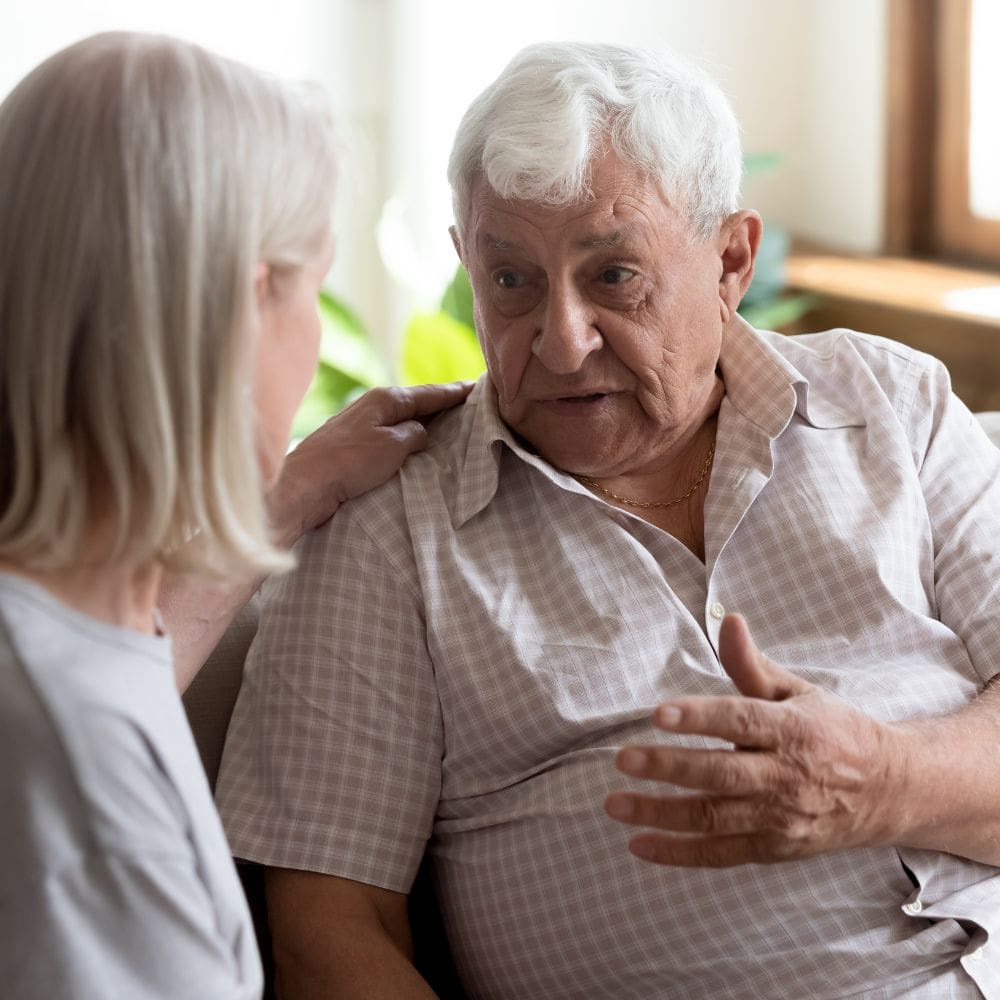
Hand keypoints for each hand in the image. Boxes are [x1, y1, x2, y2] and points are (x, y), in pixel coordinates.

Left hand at [269, 381, 472, 546]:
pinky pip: (390, 439)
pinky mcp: (352, 449)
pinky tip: (415, 450)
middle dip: (441, 405)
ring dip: (423, 425)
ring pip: (401, 422)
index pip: (428, 393)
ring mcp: (360, 428)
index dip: (454, 391)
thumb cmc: (348, 462)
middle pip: (415, 404)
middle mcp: (371, 407)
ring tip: (449, 428)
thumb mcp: (392, 445)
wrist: (305, 485)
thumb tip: (420, 432)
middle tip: (470, 406)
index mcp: (384, 399)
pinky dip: (407, 441)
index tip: (476, 386)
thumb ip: (414, 434)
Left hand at [604, 614, 907, 866]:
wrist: (888, 790)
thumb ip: (752, 665)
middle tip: (623, 758)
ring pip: (714, 818)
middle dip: (669, 767)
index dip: (699, 717)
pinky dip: (679, 853)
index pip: (740, 720)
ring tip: (616, 803)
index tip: (658, 714)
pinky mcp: (774, 849)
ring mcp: (780, 817)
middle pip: (721, 774)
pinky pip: (721, 854)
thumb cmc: (832, 731)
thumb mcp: (797, 691)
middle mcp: (786, 776)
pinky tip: (639, 843)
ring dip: (661, 814)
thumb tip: (728, 619)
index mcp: (792, 729)